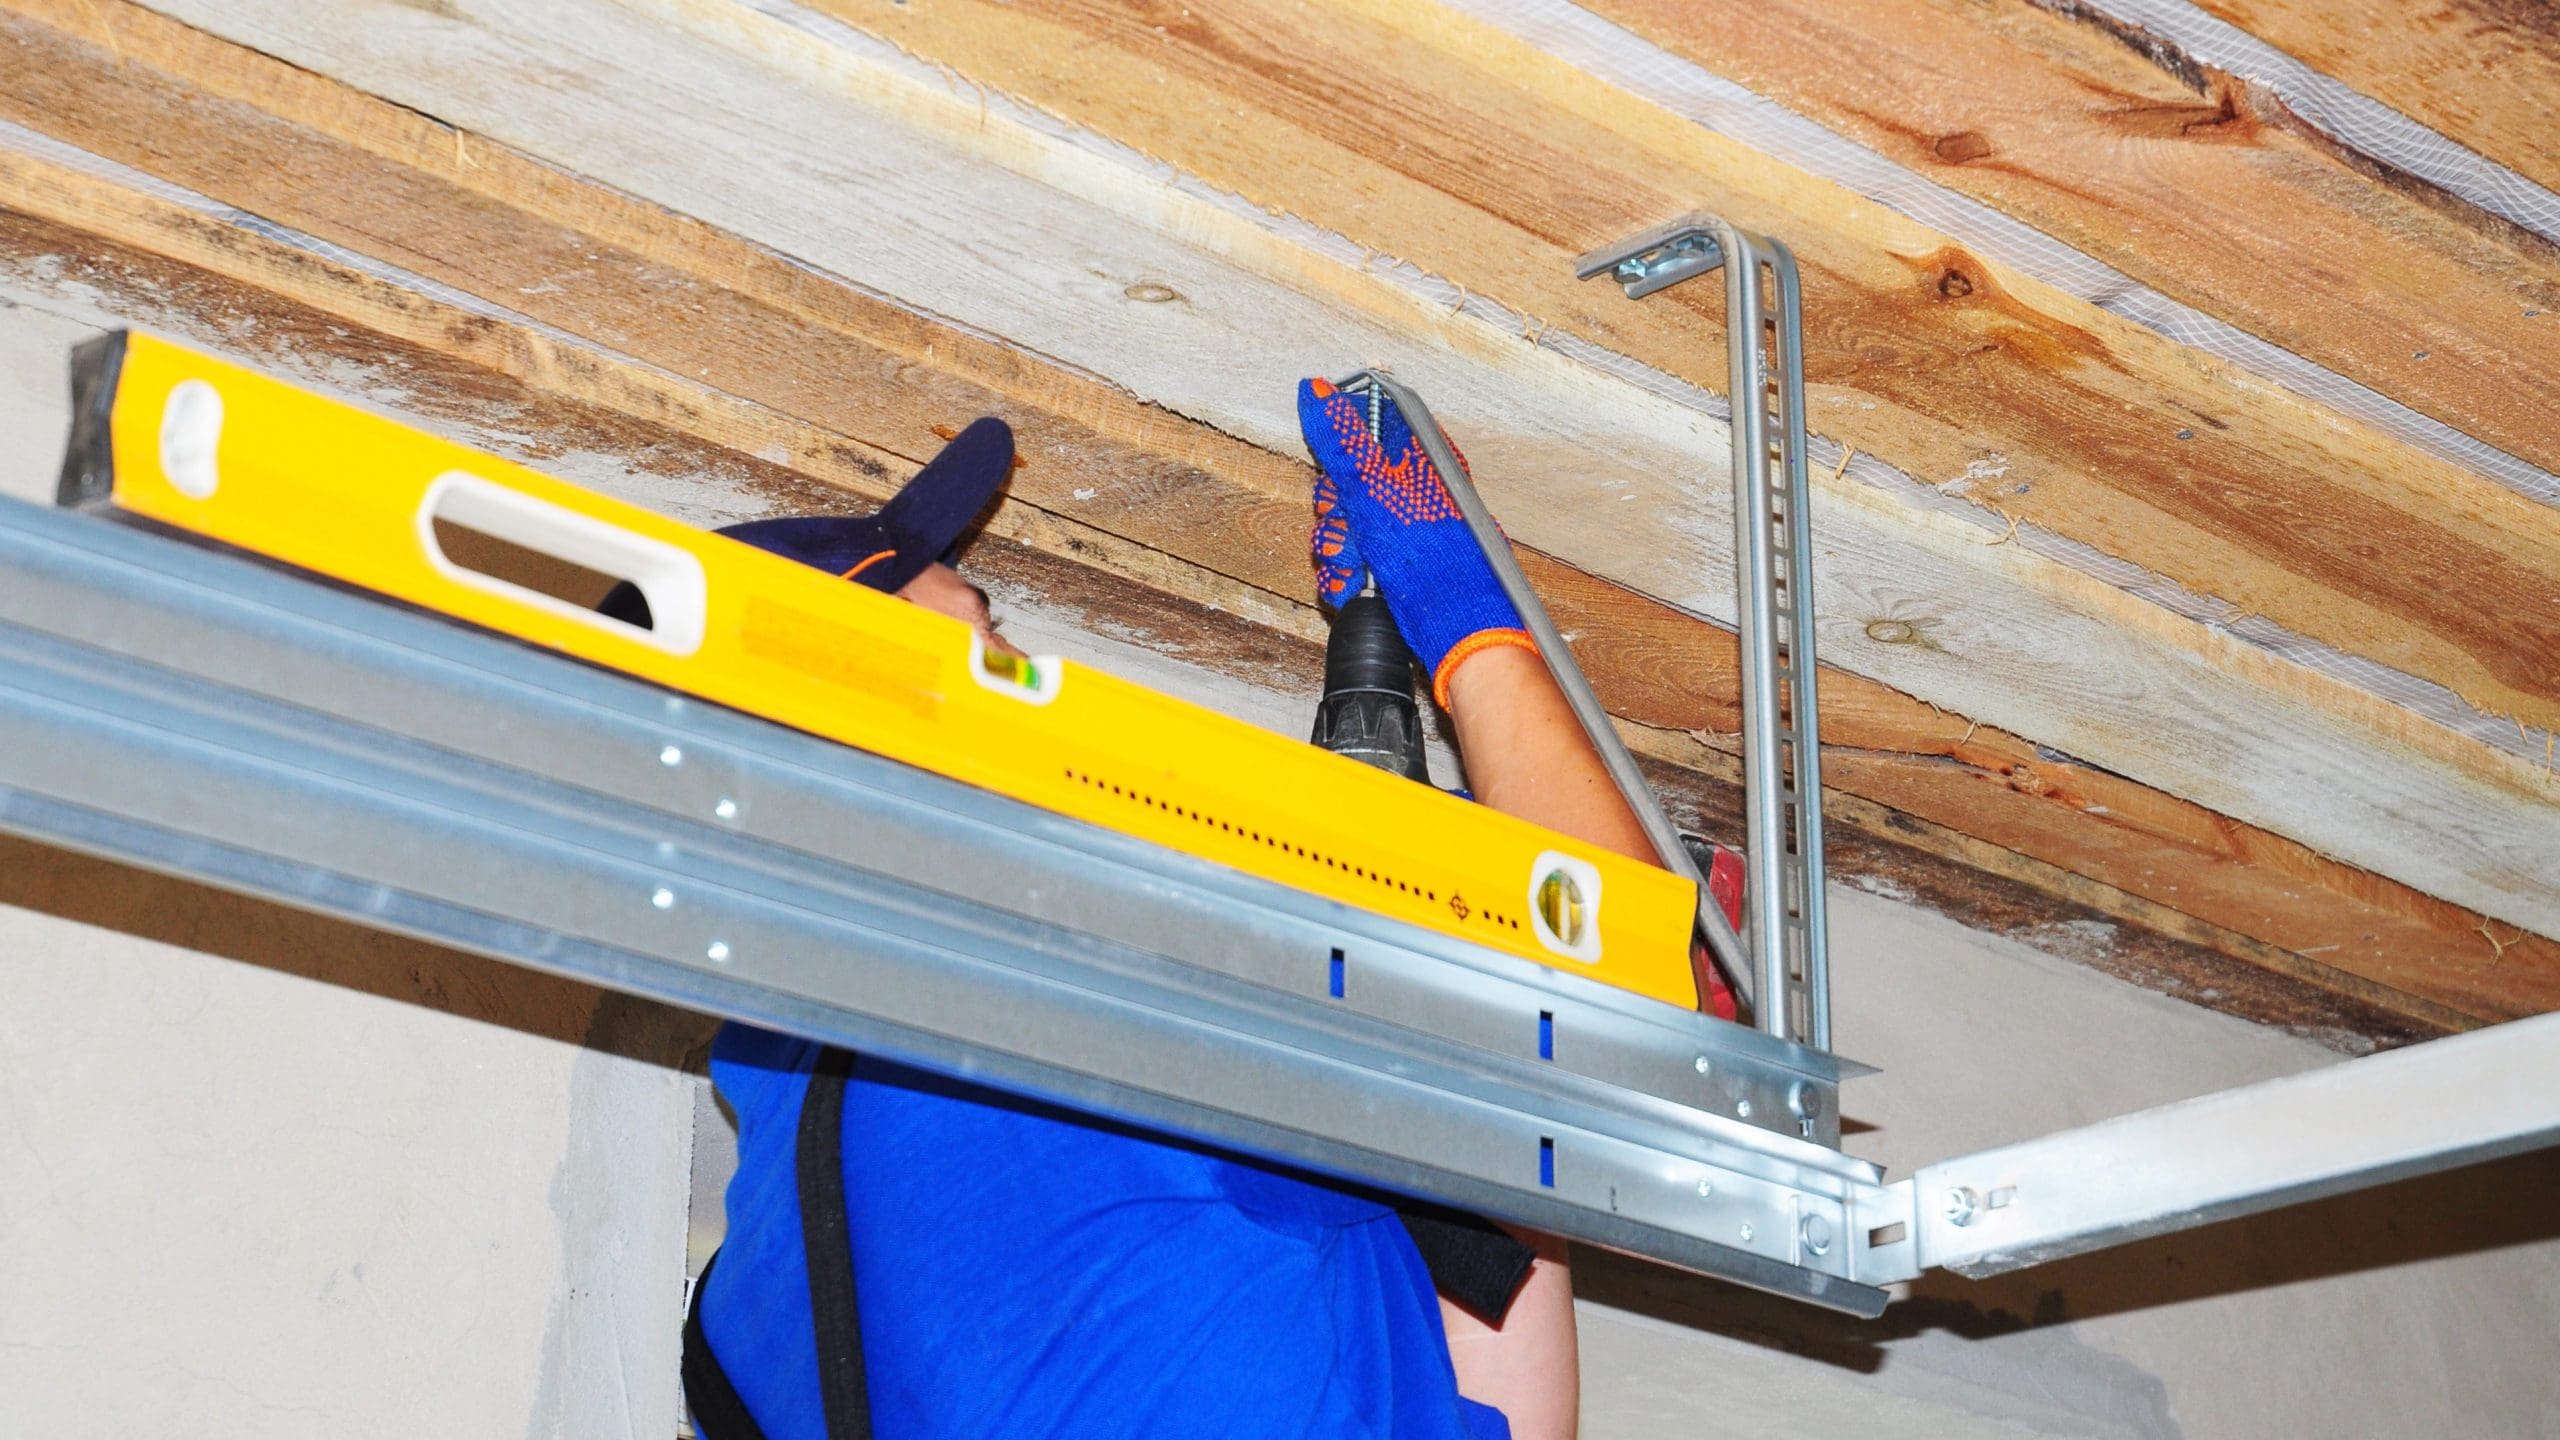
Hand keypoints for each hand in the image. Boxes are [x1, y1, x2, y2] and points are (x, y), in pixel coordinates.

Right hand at [1297, 377, 1534, 705]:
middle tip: (1351, 531)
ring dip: (1336, 551)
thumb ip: (1341, 438)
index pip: (1364, 431)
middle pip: (1343, 483)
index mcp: (1419, 458)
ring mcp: (1399, 533)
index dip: (1341, 453)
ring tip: (1356, 568)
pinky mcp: (1388, 569)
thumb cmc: (1434, 555)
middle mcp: (1410, 492)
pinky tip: (1354, 586)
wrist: (1456, 626)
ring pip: (1339, 526)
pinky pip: (1346, 561)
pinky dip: (1342, 576)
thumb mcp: (1377, 487)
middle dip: (1335, 514)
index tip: (1339, 474)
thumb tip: (1315, 387)